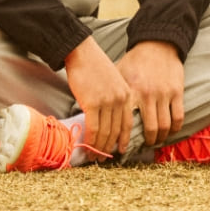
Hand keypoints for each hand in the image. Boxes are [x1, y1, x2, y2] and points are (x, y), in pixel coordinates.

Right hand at [63, 37, 133, 155]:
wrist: (82, 53)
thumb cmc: (94, 67)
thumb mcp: (112, 82)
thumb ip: (114, 99)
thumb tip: (108, 120)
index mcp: (127, 94)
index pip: (127, 123)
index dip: (123, 139)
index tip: (120, 150)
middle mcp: (120, 99)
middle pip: (116, 130)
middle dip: (109, 147)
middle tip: (102, 158)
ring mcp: (107, 101)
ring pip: (105, 132)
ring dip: (99, 147)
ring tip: (93, 156)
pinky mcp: (92, 103)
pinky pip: (93, 127)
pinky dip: (90, 140)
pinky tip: (87, 147)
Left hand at [118, 40, 185, 145]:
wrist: (157, 44)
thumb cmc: (135, 61)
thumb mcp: (119, 74)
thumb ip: (111, 92)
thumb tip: (94, 110)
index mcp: (131, 91)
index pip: (127, 123)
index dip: (124, 140)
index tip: (122, 149)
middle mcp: (148, 94)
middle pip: (150, 130)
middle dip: (148, 143)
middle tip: (144, 146)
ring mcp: (164, 93)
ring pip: (165, 126)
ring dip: (161, 138)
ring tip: (157, 140)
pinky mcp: (177, 91)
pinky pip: (178, 116)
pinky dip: (175, 128)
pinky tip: (170, 130)